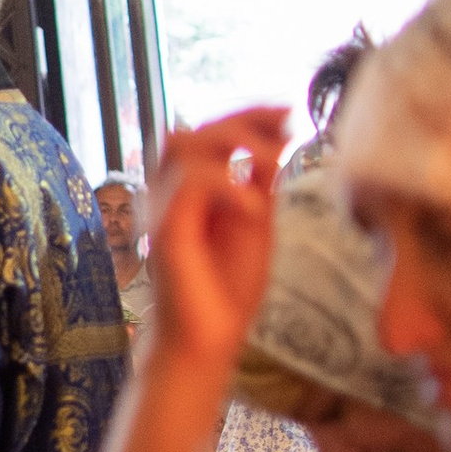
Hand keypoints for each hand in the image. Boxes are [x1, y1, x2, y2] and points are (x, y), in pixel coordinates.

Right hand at [145, 110, 290, 385]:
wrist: (210, 339)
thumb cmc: (229, 286)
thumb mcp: (258, 221)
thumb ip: (259, 180)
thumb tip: (277, 136)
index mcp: (190, 189)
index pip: (206, 133)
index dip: (245, 114)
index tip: (287, 112)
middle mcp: (168, 194)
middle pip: (189, 130)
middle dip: (240, 120)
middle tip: (285, 126)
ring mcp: (163, 210)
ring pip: (181, 146)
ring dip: (230, 143)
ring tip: (268, 163)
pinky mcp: (166, 232)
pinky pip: (188, 185)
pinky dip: (227, 185)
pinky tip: (255, 206)